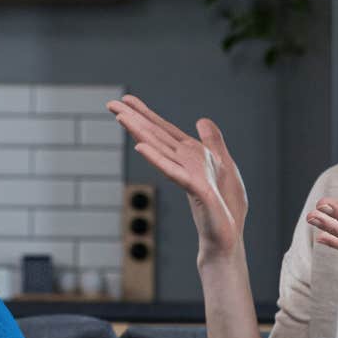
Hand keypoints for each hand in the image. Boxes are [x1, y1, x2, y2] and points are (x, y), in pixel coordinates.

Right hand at [106, 93, 248, 260]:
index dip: (145, 113)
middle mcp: (183, 163)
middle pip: (155, 136)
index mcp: (190, 155)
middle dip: (134, 119)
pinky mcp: (196, 190)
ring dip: (140, 133)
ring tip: (121, 117)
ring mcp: (187, 176)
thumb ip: (212, 142)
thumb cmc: (225, 207)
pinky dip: (157, 159)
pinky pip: (174, 172)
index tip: (126, 99)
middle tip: (110, 104)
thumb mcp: (224, 164)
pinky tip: (140, 147)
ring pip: (159, 149)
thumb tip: (201, 120)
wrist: (227, 238)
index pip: (163, 130)